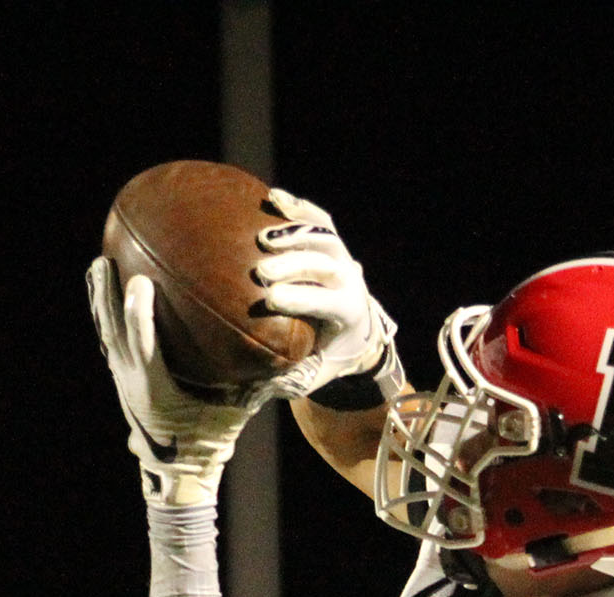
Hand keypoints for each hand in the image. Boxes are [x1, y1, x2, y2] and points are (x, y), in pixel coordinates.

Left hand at [87, 255, 259, 505]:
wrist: (177, 472)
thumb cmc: (207, 445)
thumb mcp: (232, 417)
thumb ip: (253, 389)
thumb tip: (285, 359)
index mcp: (155, 390)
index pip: (144, 347)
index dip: (139, 315)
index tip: (141, 282)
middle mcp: (131, 382)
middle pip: (114, 333)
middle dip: (107, 297)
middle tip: (103, 260)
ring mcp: (123, 379)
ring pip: (107, 333)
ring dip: (101, 300)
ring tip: (99, 264)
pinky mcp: (123, 377)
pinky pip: (113, 339)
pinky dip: (109, 313)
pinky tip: (110, 290)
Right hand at [253, 188, 397, 399]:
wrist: (355, 326)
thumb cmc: (327, 353)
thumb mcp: (316, 374)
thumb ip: (292, 378)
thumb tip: (258, 383)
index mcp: (350, 312)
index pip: (329, 301)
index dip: (302, 298)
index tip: (272, 298)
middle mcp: (350, 280)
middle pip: (326, 264)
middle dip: (295, 265)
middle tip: (262, 270)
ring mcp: (343, 256)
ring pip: (324, 236)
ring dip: (295, 234)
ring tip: (263, 238)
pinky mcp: (332, 241)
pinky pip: (319, 219)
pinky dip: (298, 207)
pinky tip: (272, 197)